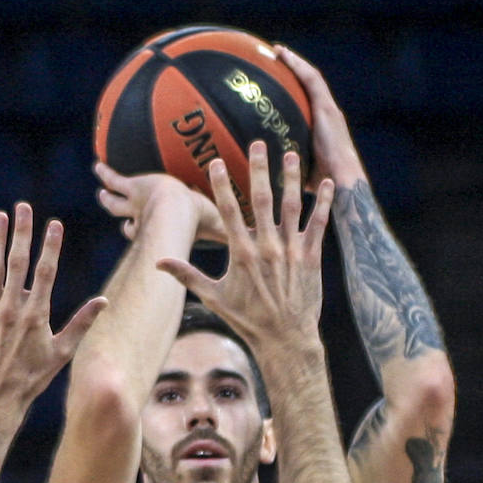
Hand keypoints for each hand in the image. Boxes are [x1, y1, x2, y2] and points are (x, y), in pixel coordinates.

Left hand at [0, 204, 105, 438]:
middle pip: (17, 261)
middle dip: (21, 231)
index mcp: (36, 316)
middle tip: (23, 206)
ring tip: (0, 216)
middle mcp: (12, 309)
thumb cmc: (32, 377)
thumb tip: (104, 301)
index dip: (50, 245)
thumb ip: (81, 324)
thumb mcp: (62, 353)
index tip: (54, 224)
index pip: (45, 272)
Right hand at [94, 160, 227, 245]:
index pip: (148, 239)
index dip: (138, 235)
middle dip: (125, 223)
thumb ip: (229, 231)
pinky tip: (98, 167)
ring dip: (110, 194)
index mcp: (160, 235)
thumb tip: (252, 233)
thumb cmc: (196, 223)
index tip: (130, 231)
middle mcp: (144, 223)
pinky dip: (106, 175)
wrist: (177, 212)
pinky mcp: (132, 188)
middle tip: (116, 216)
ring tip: (101, 189)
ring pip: (116, 203)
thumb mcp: (215, 227)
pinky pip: (116, 180)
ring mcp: (135, 205)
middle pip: (129, 227)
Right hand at [156, 142, 333, 355]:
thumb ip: (187, 275)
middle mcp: (267, 248)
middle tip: (258, 143)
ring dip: (290, 178)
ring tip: (290, 153)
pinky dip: (322, 202)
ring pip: (291, 206)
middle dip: (258, 169)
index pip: (228, 212)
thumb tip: (157, 263)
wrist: (285, 339)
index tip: (216, 162)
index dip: (221, 185)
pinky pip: (318, 224)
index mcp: (241, 254)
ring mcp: (291, 251)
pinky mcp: (311, 258)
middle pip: (261, 200)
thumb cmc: (247, 320)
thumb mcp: (213, 298)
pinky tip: (325, 182)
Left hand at [274, 45, 364, 190]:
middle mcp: (328, 113)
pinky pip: (311, 80)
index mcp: (323, 126)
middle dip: (294, 68)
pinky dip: (298, 66)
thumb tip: (258, 170)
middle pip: (310, 84)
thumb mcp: (298, 170)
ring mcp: (329, 110)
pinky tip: (284, 55)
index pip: (308, 99)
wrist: (341, 183)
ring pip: (311, 78)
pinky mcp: (327, 109)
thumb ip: (284, 165)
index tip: (278, 75)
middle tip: (275, 56)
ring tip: (277, 51)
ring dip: (295, 62)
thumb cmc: (320, 186)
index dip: (295, 85)